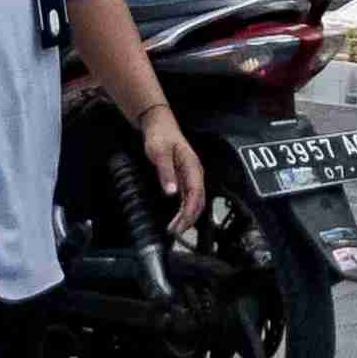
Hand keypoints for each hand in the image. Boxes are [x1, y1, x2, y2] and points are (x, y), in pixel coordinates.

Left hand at [140, 111, 206, 238]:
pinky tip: (177, 218)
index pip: (195, 196)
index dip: (188, 214)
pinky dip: (184, 211)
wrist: (158, 123)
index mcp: (193, 167)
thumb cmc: (160, 135)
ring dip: (187, 217)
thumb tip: (172, 192)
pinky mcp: (184, 178)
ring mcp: (191, 176)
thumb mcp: (159, 153)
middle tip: (174, 234)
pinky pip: (189, 198)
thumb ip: (166, 172)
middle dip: (188, 220)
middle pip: (198, 202)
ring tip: (175, 230)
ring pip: (195, 202)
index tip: (177, 227)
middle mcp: (195, 174)